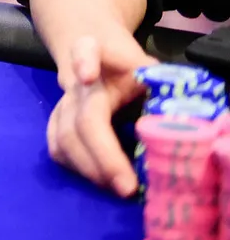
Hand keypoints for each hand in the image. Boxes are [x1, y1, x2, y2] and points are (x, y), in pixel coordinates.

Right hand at [46, 32, 154, 195]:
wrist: (100, 53)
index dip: (83, 60)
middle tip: (128, 187)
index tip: (87, 76)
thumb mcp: (154, 71)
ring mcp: (62, 102)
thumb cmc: (134, 68)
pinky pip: (58, 148)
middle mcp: (75, 82)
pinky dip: (78, 169)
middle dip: (103, 155)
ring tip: (119, 189)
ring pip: (64, 139)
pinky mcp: (55, 120)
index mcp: (102, 58)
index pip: (86, 50)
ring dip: (90, 169)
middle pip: (82, 119)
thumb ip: (166, 93)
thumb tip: (185, 131)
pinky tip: (101, 181)